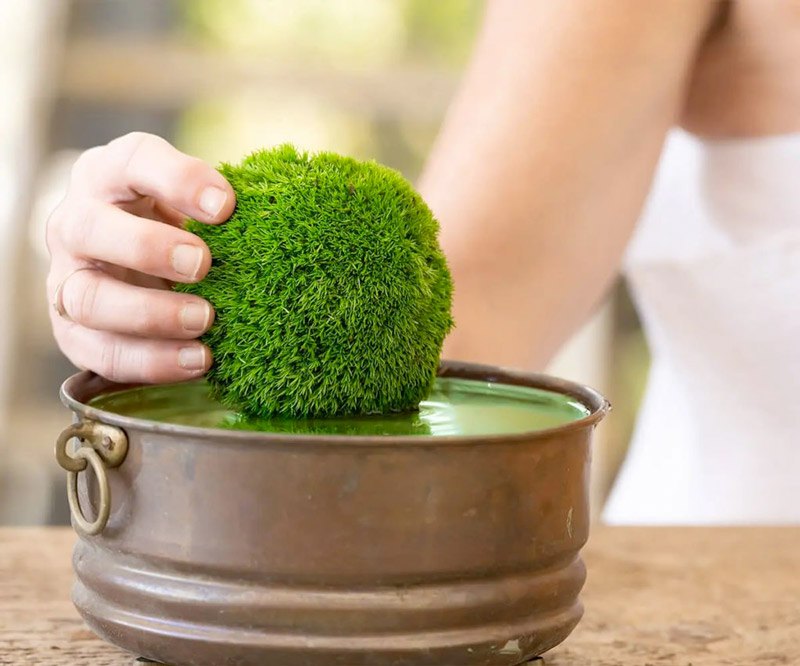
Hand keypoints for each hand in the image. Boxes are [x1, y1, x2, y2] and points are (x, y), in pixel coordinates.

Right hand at [46, 132, 235, 383]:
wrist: (142, 273)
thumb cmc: (181, 229)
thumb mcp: (194, 206)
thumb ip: (221, 209)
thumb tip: (280, 224)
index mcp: (110, 176)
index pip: (133, 160)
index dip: (177, 180)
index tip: (225, 206)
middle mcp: (76, 223)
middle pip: (89, 228)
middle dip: (147, 248)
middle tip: (203, 264)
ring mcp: (66, 279)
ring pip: (88, 298)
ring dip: (150, 314)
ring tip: (205, 320)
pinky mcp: (72, 332)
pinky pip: (100, 352)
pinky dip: (150, 361)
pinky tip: (197, 360)